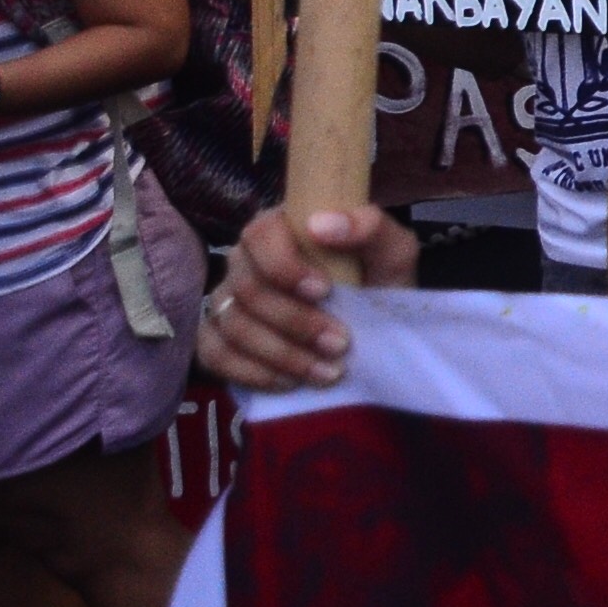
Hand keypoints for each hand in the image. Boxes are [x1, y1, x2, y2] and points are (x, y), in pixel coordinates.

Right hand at [199, 204, 422, 391]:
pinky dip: (252, 372)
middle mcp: (245, 261)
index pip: (260, 233)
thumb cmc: (379, 283)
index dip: (284, 265)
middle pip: (248, 289)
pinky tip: (290, 382)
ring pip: (233, 326)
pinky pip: (214, 355)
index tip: (324, 291)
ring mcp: (226, 301)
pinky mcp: (216, 339)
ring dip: (282, 354)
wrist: (376, 332)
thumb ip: (370, 227)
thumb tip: (322, 224)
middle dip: (295, 322)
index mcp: (282, 228)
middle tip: (339, 344)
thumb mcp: (393, 252)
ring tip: (327, 370)